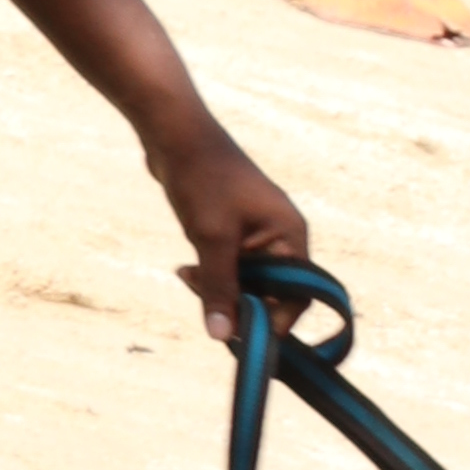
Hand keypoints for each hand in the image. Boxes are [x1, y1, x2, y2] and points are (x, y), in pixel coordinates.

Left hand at [155, 119, 310, 345]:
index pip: (296, 295)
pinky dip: (210, 272)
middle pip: (269, 291)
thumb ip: (219, 287)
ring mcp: (256, 231)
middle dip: (238, 300)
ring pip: (245, 280)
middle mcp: (280, 235)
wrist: (173, 133)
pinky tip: (185, 269)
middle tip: (201, 295)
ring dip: (218, 287)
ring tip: (187, 275)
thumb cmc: (201, 179)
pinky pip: (229, 265)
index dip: (273, 319)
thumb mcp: (211, 239)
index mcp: (290, 235)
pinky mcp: (232, 228)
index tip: (241, 334)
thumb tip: (221, 336)